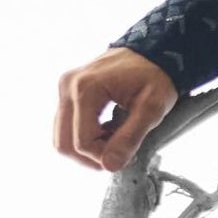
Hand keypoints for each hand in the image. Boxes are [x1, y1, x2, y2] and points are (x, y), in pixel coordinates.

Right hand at [54, 49, 178, 172]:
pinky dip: (84, 137)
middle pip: (64, 143)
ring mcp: (65, 88)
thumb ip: (130, 138)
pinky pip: (67, 126)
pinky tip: (107, 133)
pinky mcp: (68, 92)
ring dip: (87, 149)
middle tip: (119, 155)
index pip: (82, 142)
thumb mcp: (151, 108)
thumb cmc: (155, 76)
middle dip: (91, 157)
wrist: (154, 51)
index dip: (103, 157)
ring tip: (115, 142)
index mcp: (86, 89)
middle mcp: (68, 87)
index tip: (128, 155)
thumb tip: (110, 166)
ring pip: (62, 137)